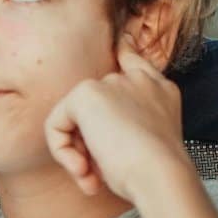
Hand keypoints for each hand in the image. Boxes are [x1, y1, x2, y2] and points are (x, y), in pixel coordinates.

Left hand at [44, 35, 194, 201]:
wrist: (161, 176)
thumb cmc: (154, 176)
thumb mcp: (143, 147)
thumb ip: (121, 131)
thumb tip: (91, 145)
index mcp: (158, 92)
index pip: (136, 61)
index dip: (126, 49)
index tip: (123, 40)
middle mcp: (137, 81)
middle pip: (89, 104)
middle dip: (86, 145)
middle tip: (95, 177)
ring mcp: (112, 83)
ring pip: (71, 119)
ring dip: (75, 154)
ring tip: (91, 177)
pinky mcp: (88, 93)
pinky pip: (56, 125)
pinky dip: (63, 152)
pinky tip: (84, 169)